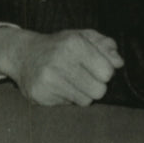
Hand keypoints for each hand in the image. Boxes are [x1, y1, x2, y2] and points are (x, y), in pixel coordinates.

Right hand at [0, 26, 123, 105]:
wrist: (24, 54)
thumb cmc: (61, 46)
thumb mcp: (84, 36)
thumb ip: (106, 46)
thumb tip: (119, 63)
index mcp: (73, 44)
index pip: (106, 72)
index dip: (106, 72)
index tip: (98, 68)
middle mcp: (59, 61)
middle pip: (98, 91)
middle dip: (97, 86)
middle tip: (87, 77)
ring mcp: (47, 80)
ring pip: (85, 101)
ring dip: (83, 93)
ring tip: (73, 81)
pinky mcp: (39, 95)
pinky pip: (68, 105)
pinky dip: (68, 98)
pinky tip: (59, 86)